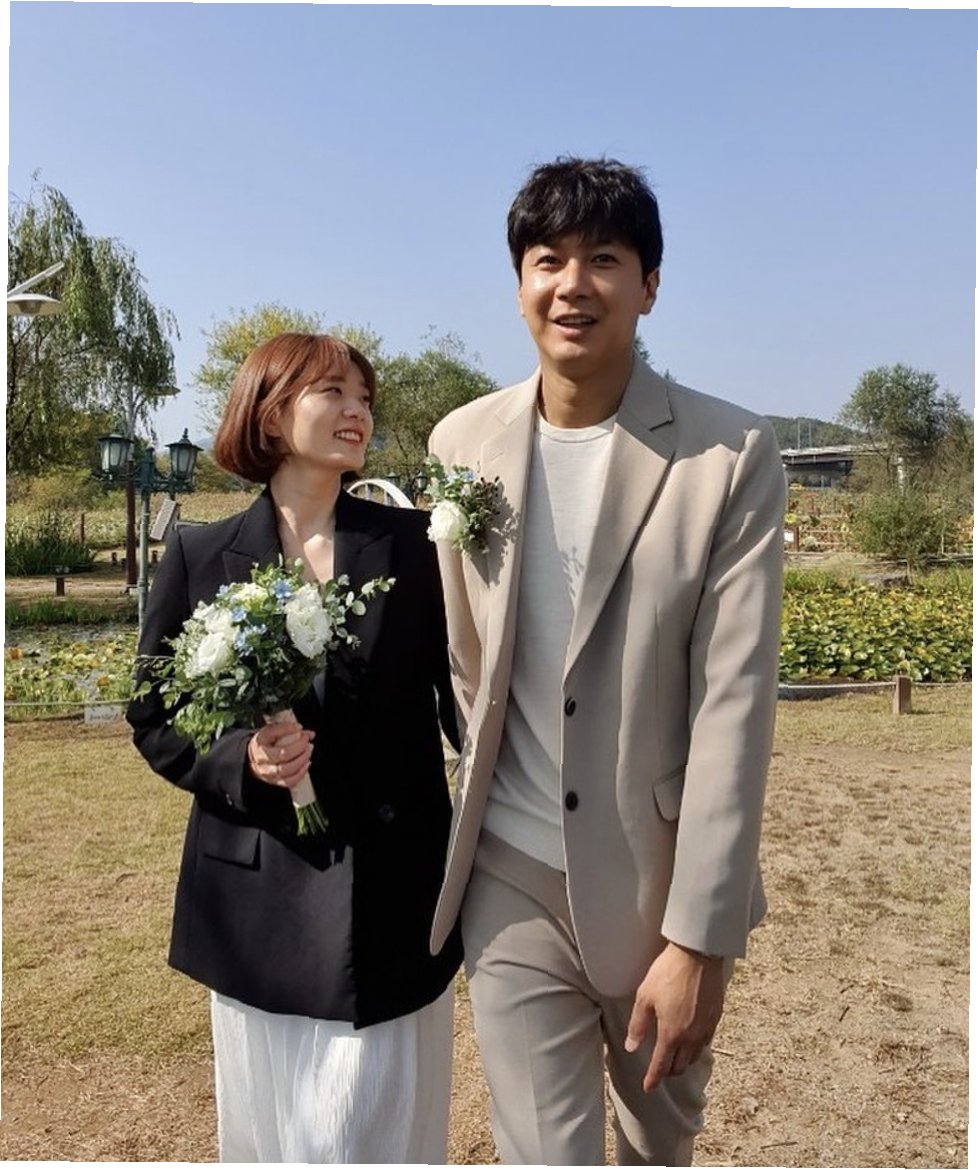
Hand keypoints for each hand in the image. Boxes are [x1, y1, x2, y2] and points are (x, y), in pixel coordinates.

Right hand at [247, 718, 314, 789]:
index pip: (272, 734)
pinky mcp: (274, 781)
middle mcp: (261, 759)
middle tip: (306, 741)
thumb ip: (290, 729)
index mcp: (259, 742)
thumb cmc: (266, 743)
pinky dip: (300, 773)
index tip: (299, 727)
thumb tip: (310, 734)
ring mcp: (267, 772)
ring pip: (285, 770)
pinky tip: (306, 764)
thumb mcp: (272, 731)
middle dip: (299, 747)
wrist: (254, 758)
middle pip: (282, 755)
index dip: (288, 730)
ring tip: (308, 751)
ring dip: (301, 760)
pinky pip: (288, 781)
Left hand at [624, 941, 725, 1093]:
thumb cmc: (668, 972)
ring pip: (694, 1056)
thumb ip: (638, 1025)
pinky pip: (705, 1042)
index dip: (653, 1079)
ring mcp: (706, 1029)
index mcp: (671, 1034)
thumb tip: (632, 1046)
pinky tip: (690, 1039)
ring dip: (683, 1061)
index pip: (661, 1066)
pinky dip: (696, 1047)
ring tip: (674, 1056)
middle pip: (680, 1066)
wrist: (698, 955)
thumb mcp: (645, 997)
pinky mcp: (716, 1018)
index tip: (648, 1088)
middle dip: (668, 1071)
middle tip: (660, 1069)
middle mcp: (691, 1037)